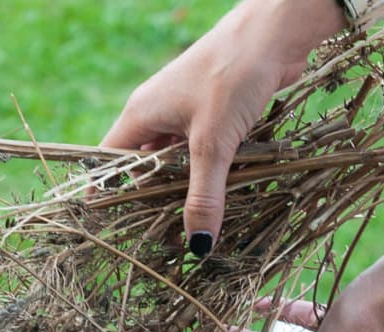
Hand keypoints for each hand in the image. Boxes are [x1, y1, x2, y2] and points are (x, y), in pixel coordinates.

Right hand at [100, 0, 343, 253]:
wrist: (275, 33)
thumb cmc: (232, 76)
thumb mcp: (213, 144)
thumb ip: (204, 196)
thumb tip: (197, 245)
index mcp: (141, 114)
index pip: (110, 161)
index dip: (108, 193)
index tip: (113, 228)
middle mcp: (157, 113)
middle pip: (143, 167)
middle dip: (151, 201)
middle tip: (160, 240)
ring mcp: (185, 112)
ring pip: (175, 162)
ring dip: (182, 190)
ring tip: (188, 228)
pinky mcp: (213, 114)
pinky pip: (201, 153)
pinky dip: (206, 175)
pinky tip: (217, 198)